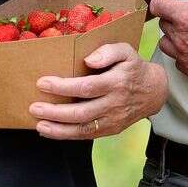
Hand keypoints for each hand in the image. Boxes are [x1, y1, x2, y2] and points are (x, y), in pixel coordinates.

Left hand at [29, 43, 166, 138]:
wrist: (153, 91)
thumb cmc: (133, 68)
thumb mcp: (126, 51)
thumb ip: (109, 51)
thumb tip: (89, 60)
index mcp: (117, 82)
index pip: (87, 87)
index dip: (63, 87)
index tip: (43, 83)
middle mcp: (115, 103)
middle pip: (82, 112)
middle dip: (56, 112)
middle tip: (34, 107)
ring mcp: (113, 120)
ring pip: (83, 129)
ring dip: (58, 129)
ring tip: (39, 124)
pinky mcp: (110, 130)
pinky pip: (86, 136)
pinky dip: (66, 135)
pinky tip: (50, 131)